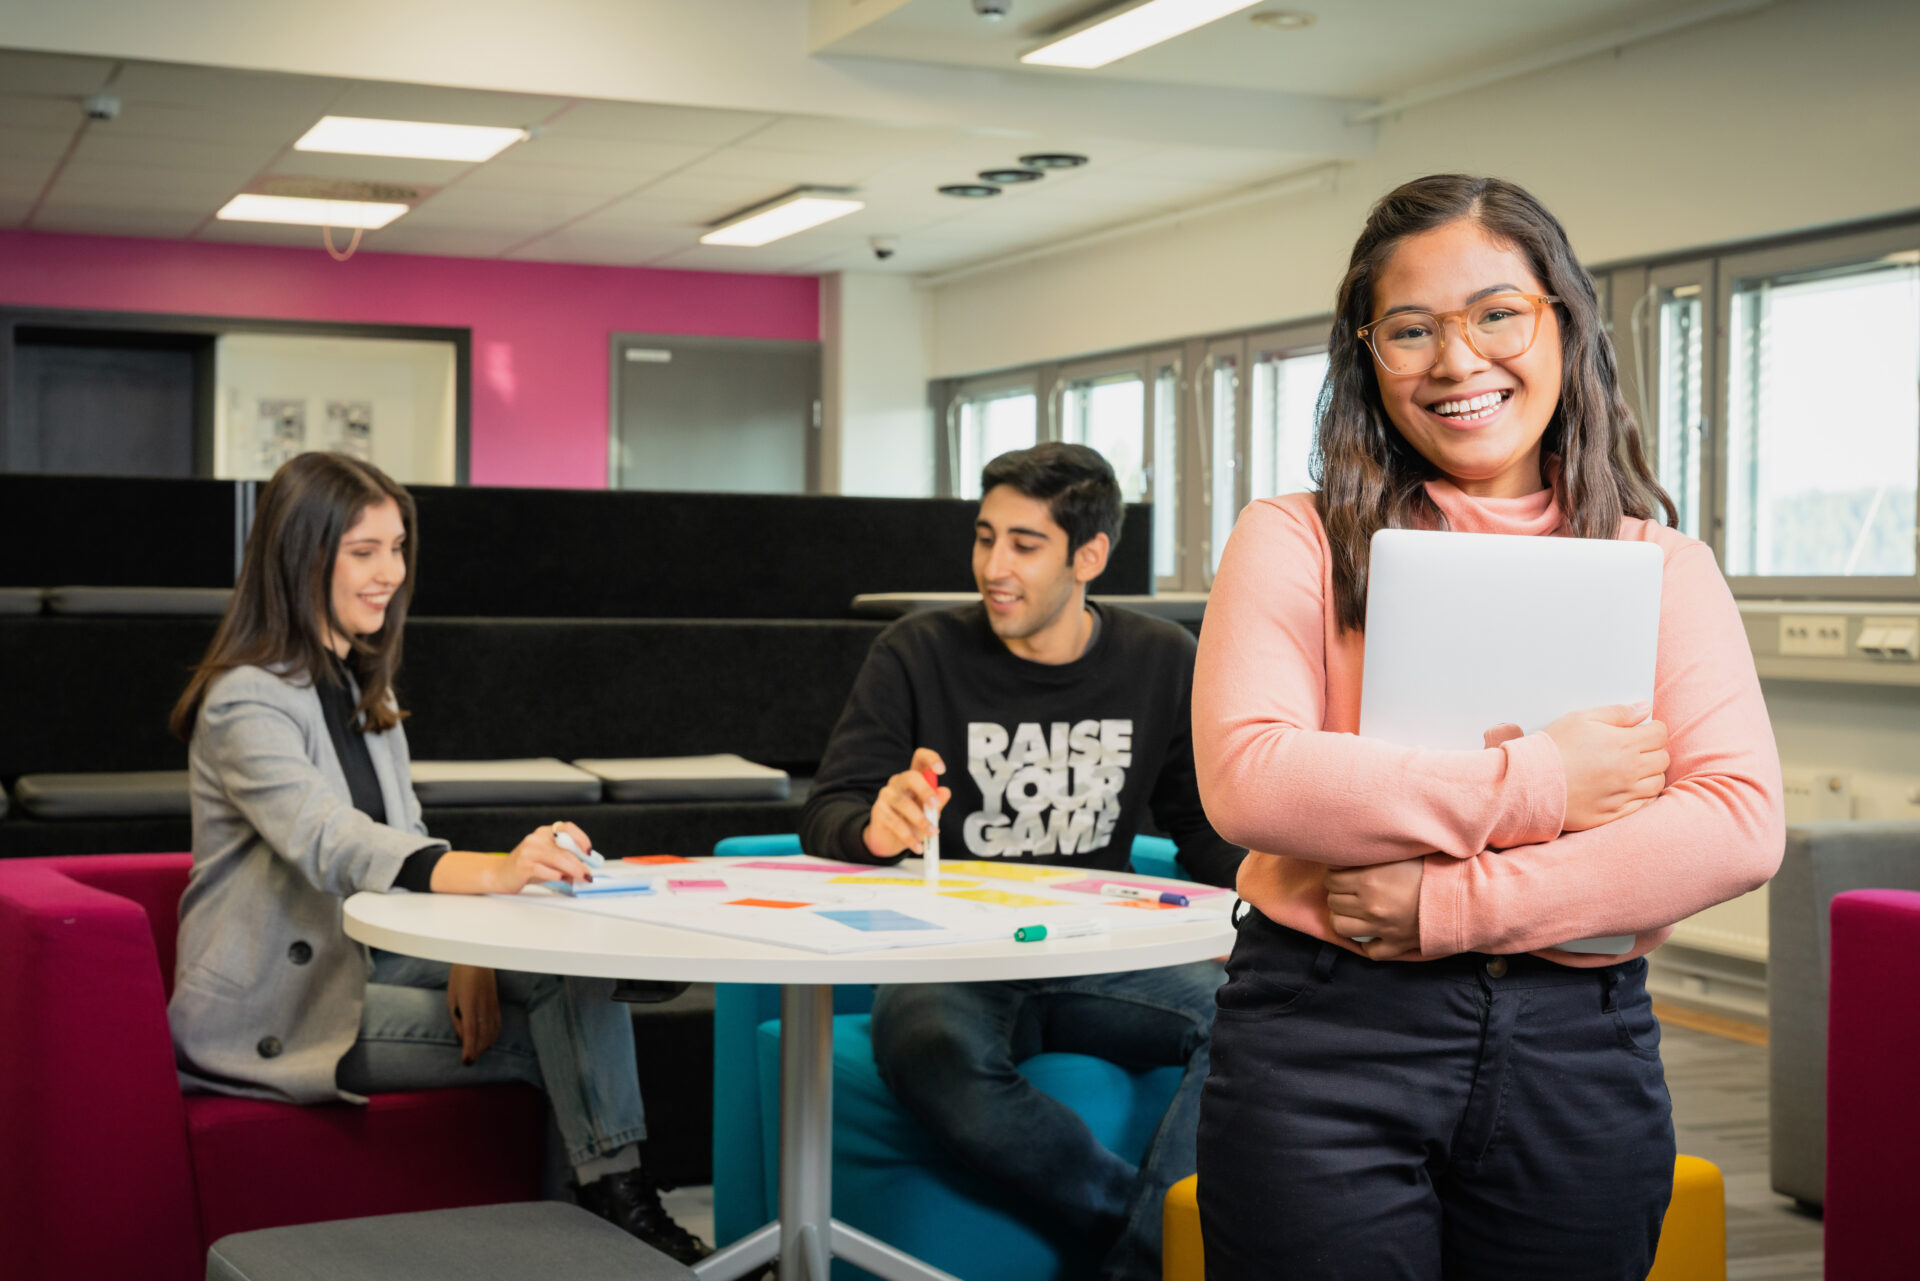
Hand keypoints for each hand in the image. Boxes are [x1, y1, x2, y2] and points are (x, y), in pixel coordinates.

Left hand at [446, 964, 499, 1064]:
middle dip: (477, 1050)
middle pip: (483, 1034)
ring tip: (476, 1054)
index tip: (467, 1060)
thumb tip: (462, 1037)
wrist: (478, 960)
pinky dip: (493, 1036)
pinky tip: (488, 1042)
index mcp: (470, 1003)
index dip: (470, 1047)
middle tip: (469, 1061)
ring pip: (492, 1031)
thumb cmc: (460, 978)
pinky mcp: (497, 1005)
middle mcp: (484, 1006)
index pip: (471, 1030)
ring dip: (485, 1045)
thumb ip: (457, 1018)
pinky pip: (497, 1025)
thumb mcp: (452, 997)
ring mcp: (493, 1006)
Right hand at [485, 821, 596, 892]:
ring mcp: (528, 851)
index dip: (581, 838)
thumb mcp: (548, 862)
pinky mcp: (522, 865)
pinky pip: (543, 869)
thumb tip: (583, 871)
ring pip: (557, 858)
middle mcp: (537, 838)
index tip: (588, 851)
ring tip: (581, 877)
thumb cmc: (526, 868)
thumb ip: (565, 864)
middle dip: (580, 863)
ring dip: (573, 870)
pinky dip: (555, 875)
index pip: (567, 828)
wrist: (499, 874)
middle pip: (565, 848)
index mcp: (545, 833)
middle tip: (588, 874)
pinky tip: (561, 878)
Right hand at [863, 748, 949, 856]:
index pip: (920, 758)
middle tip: (935, 805)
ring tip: (932, 833)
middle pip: (911, 776)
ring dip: (920, 819)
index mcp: (914, 778)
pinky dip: (909, 836)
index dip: (931, 760)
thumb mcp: (929, 813)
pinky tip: (918, 845)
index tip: (941, 770)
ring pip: (903, 802)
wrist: (889, 840)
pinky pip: (895, 822)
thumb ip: (937, 803)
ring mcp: (886, 795)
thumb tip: (945, 792)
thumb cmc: (911, 821)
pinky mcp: (879, 811)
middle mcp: (899, 782)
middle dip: (925, 790)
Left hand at [1325, 859, 1424, 959]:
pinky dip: (1368, 944)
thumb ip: (1375, 854)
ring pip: (1341, 928)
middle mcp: (1369, 906)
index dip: (1335, 876)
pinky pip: (1370, 951)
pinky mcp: (1395, 945)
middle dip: (1338, 895)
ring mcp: (1381, 928)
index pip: (1331, 880)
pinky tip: (1372, 934)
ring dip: (1344, 918)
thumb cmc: (1434, 869)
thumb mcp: (1402, 853)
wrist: (1463, 898)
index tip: (1342, 874)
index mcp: (1368, 880)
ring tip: (1353, 911)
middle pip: (1333, 902)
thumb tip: (1355, 850)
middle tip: (1349, 891)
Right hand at [1543, 703, 1669, 831]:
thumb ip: (1616, 712)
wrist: (1531, 783)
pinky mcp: (1614, 813)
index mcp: (1624, 744)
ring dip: (1650, 773)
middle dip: (1653, 750)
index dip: (1653, 728)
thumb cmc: (1553, 747)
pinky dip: (1643, 795)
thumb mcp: (1580, 718)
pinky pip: (1644, 805)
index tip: (1642, 729)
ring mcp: (1623, 794)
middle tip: (1636, 747)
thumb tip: (1643, 708)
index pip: (1659, 734)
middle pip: (1662, 758)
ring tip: (1632, 768)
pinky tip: (1628, 788)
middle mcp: (1630, 771)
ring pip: (1657, 782)